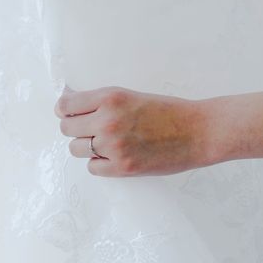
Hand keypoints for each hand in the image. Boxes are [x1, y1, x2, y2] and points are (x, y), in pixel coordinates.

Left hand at [54, 86, 214, 176]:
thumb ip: (100, 101)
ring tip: (107, 143)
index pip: (65, 105)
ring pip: (76, 149)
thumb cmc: (167, 111)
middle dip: (76, 129)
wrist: (198, 131)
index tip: (70, 113)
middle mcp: (107, 121)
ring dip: (87, 147)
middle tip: (91, 129)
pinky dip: (100, 163)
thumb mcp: (130, 95)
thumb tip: (67, 103)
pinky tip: (115, 155)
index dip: (65, 110)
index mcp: (110, 98)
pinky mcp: (122, 167)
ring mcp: (114, 146)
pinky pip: (92, 167)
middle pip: (66, 128)